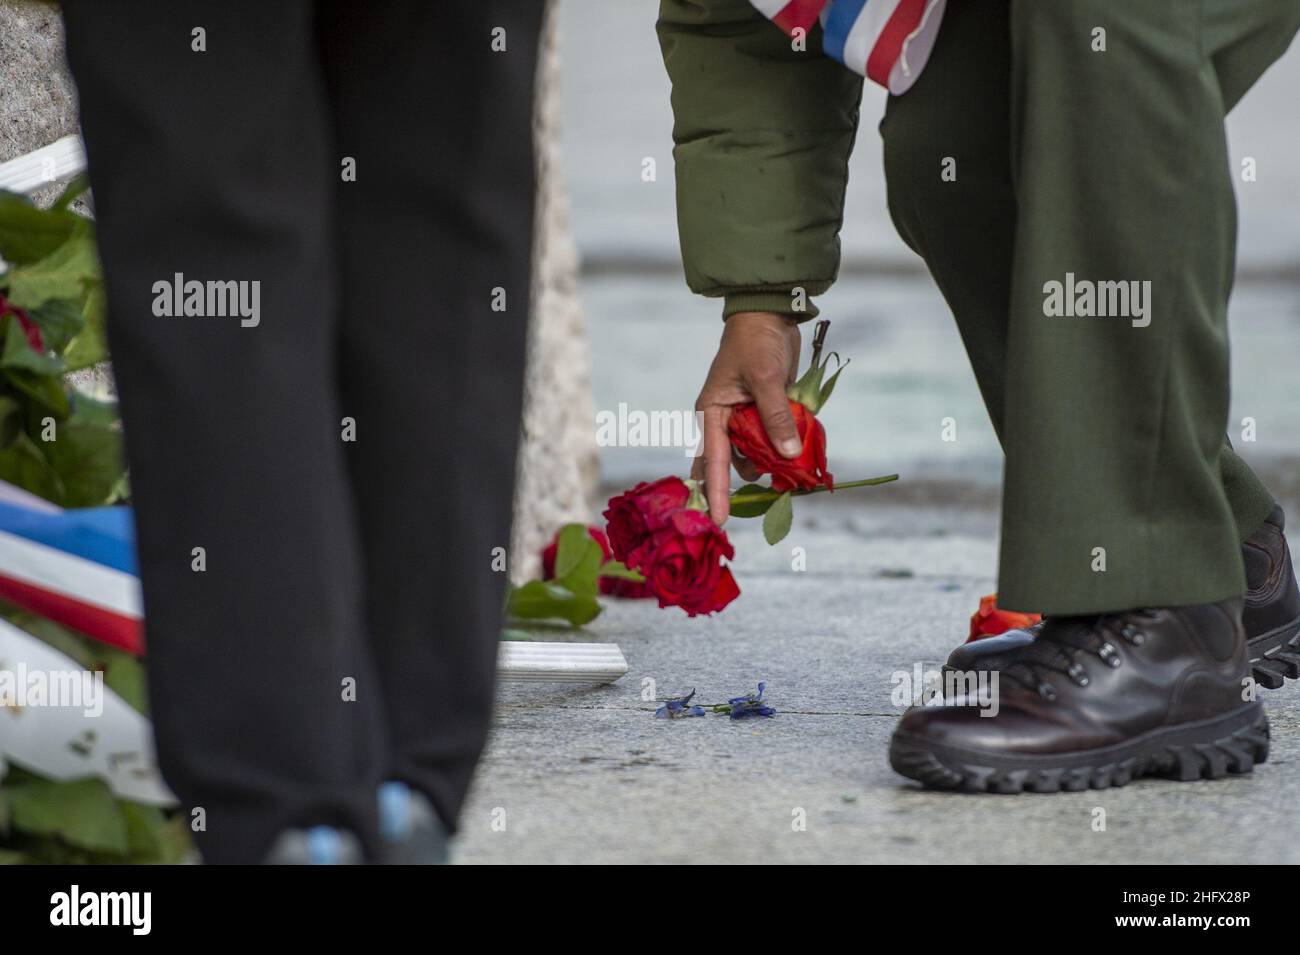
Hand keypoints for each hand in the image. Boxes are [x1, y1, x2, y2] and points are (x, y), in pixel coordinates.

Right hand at [692, 311, 801, 524]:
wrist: (769, 315)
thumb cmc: (757, 343)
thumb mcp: (766, 380)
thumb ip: (776, 418)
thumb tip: (789, 455)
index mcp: (712, 413)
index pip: (712, 460)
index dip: (717, 491)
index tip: (719, 520)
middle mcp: (724, 421)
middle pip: (735, 463)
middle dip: (753, 478)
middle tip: (780, 487)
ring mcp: (744, 419)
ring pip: (757, 454)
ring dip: (775, 462)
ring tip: (798, 464)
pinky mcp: (763, 414)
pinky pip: (772, 440)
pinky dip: (785, 446)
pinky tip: (802, 448)